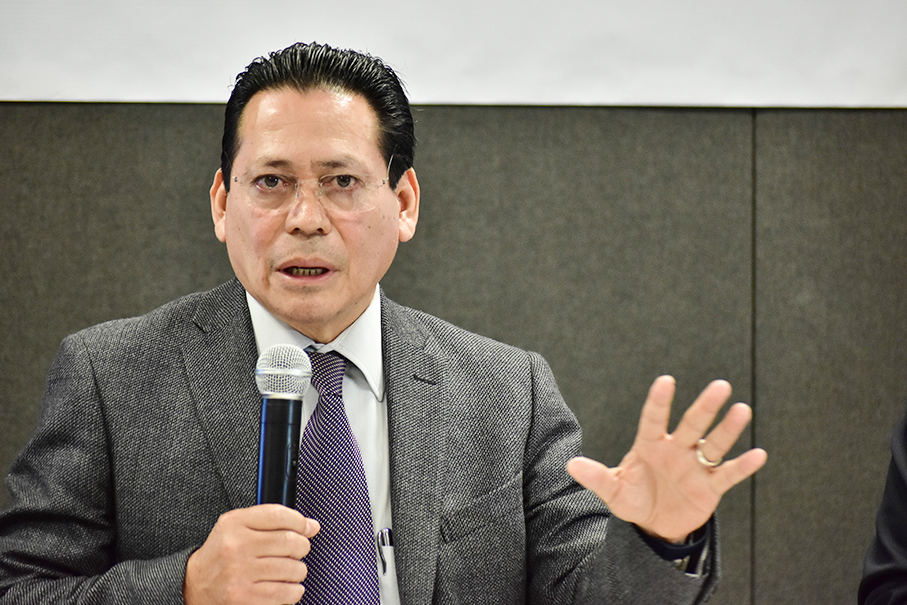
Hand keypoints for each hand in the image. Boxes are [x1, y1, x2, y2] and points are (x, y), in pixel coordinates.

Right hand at [184, 504, 319, 604]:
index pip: (279, 515)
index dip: (300, 521)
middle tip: (299, 551)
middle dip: (302, 547)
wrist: (194, 585)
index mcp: (235, 523)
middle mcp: (236, 546)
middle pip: (290, 542)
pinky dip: (294, 591)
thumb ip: (273, 521)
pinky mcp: (244, 597)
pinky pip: (285, 593)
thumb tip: (312, 526)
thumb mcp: (238, 527)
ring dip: (299, 571)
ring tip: (292, 571)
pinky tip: (288, 587)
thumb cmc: (222, 554)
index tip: (306, 528)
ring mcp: (240, 573)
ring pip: (292, 568)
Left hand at [566, 376, 766, 542]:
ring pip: (714, 444)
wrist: (656, 524)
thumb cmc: (634, 498)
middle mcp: (676, 449)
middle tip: (720, 386)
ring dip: (728, 428)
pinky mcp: (711, 487)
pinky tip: (759, 454)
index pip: (654, 419)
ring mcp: (695, 466)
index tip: (665, 381)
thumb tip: (570, 465)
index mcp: (650, 445)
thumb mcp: (613, 490)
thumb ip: (596, 477)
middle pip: (693, 424)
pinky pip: (728, 473)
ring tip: (742, 409)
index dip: (659, 402)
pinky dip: (744, 466)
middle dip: (705, 406)